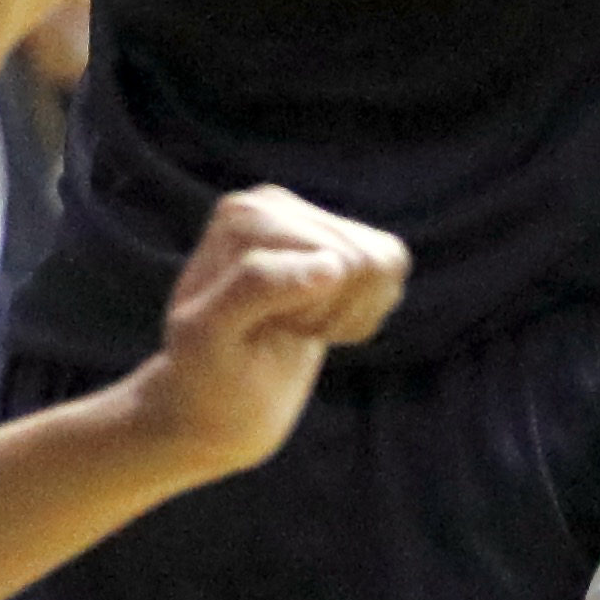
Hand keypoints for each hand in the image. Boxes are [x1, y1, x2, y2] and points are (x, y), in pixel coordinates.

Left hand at [130, 186, 409, 483]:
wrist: (217, 395)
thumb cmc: (206, 369)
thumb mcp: (210, 335)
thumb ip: (258, 287)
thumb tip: (334, 265)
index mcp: (242, 216)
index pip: (326, 266)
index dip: (310, 313)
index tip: (258, 330)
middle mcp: (276, 203)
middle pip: (359, 261)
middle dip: (329, 314)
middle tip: (281, 331)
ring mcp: (309, 218)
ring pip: (383, 262)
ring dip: (348, 315)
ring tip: (296, 326)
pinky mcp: (340, 237)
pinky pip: (393, 264)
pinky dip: (364, 313)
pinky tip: (320, 319)